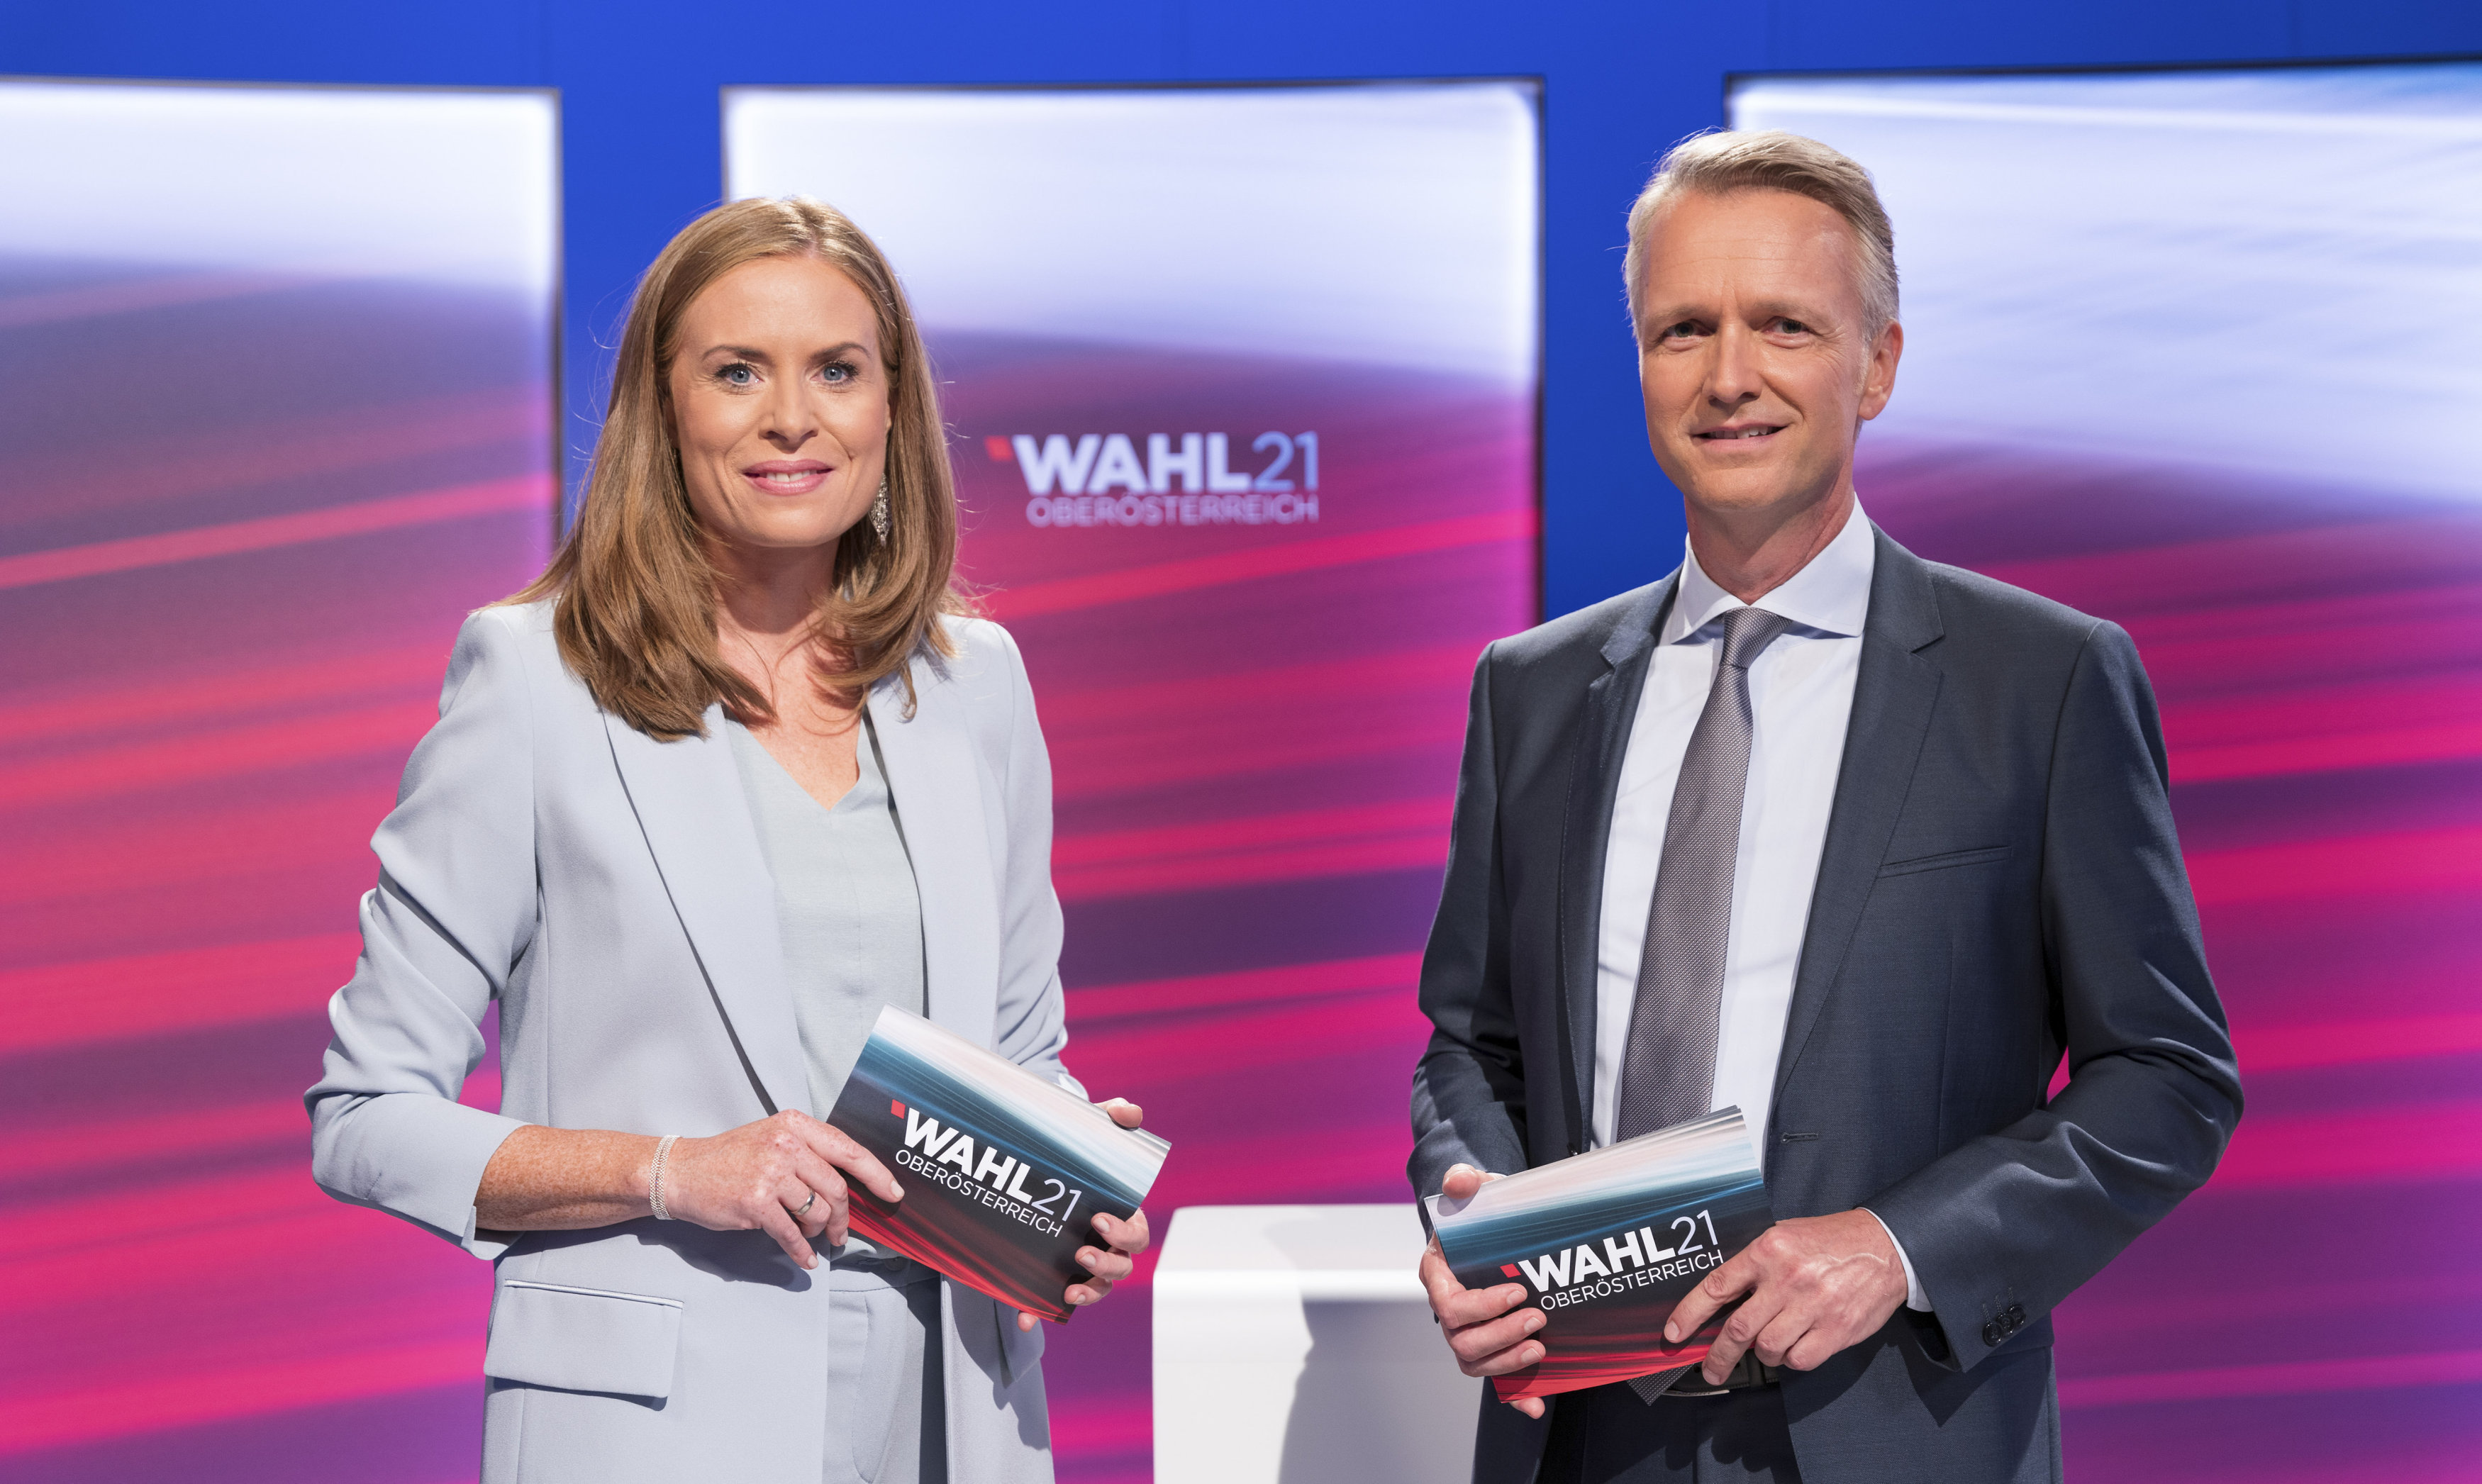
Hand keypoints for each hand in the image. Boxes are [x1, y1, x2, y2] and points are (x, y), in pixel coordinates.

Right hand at [657, 1110, 901, 1269]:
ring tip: (812, 1236)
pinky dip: (802, 1250)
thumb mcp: (771, 1138)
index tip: (893, 1193)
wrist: (681, 1172)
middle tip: (840, 1232)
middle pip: (837, 1187)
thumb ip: (808, 1152)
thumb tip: (848, 1183)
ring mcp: (770, 1172)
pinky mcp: (756, 1201)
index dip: (876, 1174)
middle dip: (843, 1216)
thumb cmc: (729, 1158)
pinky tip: (805, 1258)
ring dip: (819, 1230)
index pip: (848, 1149)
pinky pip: (792, 1233)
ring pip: (817, 1210)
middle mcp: (785, 1145)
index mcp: (794, 1125)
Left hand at [1018, 1098, 1151, 1331]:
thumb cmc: (1076, 1156)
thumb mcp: (1089, 1133)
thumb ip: (1110, 1118)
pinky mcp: (1051, 1277)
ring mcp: (1080, 1266)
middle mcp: (1106, 1247)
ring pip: (1096, 1290)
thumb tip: (1130, 1112)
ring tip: (1070, 1290)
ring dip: (1088, 1295)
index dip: (1124, 1232)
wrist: (1036, 1171)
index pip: (1137, 1234)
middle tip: (1082, 1254)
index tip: (1099, 1220)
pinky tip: (1025, 1317)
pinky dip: (1039, 1313)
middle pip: (1121, 1268)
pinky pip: (1050, 1303)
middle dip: (1106, 1266)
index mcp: (1121, 1218)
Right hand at [1418, 1164, 1550, 1418]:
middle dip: (1500, 1335)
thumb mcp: (1479, 1191)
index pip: (1449, 1305)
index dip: (1481, 1306)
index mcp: (1438, 1276)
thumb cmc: (1482, 1215)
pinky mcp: (1493, 1347)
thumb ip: (1465, 1181)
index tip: (1517, 1291)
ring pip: (1475, 1363)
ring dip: (1507, 1364)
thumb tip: (1457, 1182)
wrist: (1495, 1233)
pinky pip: (1497, 1383)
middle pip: (1462, 1341)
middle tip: (1538, 1318)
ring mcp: (1470, 1332)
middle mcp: (1449, 1309)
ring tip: (1540, 1348)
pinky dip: (1515, 1397)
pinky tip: (1538, 1403)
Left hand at [1663, 1209, 1908, 1383]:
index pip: (1717, 1286)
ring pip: (1768, 1349)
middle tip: (1710, 1368)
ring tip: (1769, 1343)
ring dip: (1762, 1353)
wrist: (1886, 1248)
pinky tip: (1796, 1344)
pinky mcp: (1836, 1330)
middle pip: (1738, 1329)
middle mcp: (1788, 1279)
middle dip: (1717, 1356)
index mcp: (1769, 1250)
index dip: (1690, 1313)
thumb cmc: (1831, 1241)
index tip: (1675, 1332)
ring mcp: (1813, 1307)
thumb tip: (1719, 1292)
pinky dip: (1792, 1359)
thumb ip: (1754, 1261)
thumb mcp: (1786, 1234)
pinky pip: (1799, 1360)